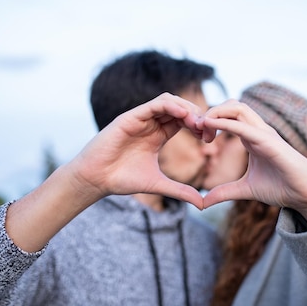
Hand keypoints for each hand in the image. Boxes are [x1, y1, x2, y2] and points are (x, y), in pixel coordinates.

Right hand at [65, 92, 213, 209]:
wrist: (96, 179)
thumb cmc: (122, 180)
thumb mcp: (158, 184)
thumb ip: (181, 191)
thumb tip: (203, 204)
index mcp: (158, 135)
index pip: (184, 121)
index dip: (199, 126)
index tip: (210, 140)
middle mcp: (150, 124)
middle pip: (180, 108)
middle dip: (197, 116)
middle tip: (208, 131)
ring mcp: (140, 119)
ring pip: (169, 101)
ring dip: (186, 108)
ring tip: (197, 123)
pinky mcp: (130, 117)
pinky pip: (154, 104)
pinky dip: (170, 105)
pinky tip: (183, 115)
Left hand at [199, 99, 306, 224]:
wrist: (305, 195)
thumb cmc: (282, 187)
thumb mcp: (245, 190)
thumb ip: (224, 192)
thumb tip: (203, 202)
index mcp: (252, 137)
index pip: (228, 116)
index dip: (209, 121)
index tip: (197, 136)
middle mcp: (258, 130)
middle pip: (231, 105)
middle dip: (210, 112)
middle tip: (197, 130)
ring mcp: (265, 134)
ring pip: (238, 107)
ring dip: (215, 113)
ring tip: (202, 128)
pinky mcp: (270, 142)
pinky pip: (245, 126)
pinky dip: (226, 123)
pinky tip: (210, 126)